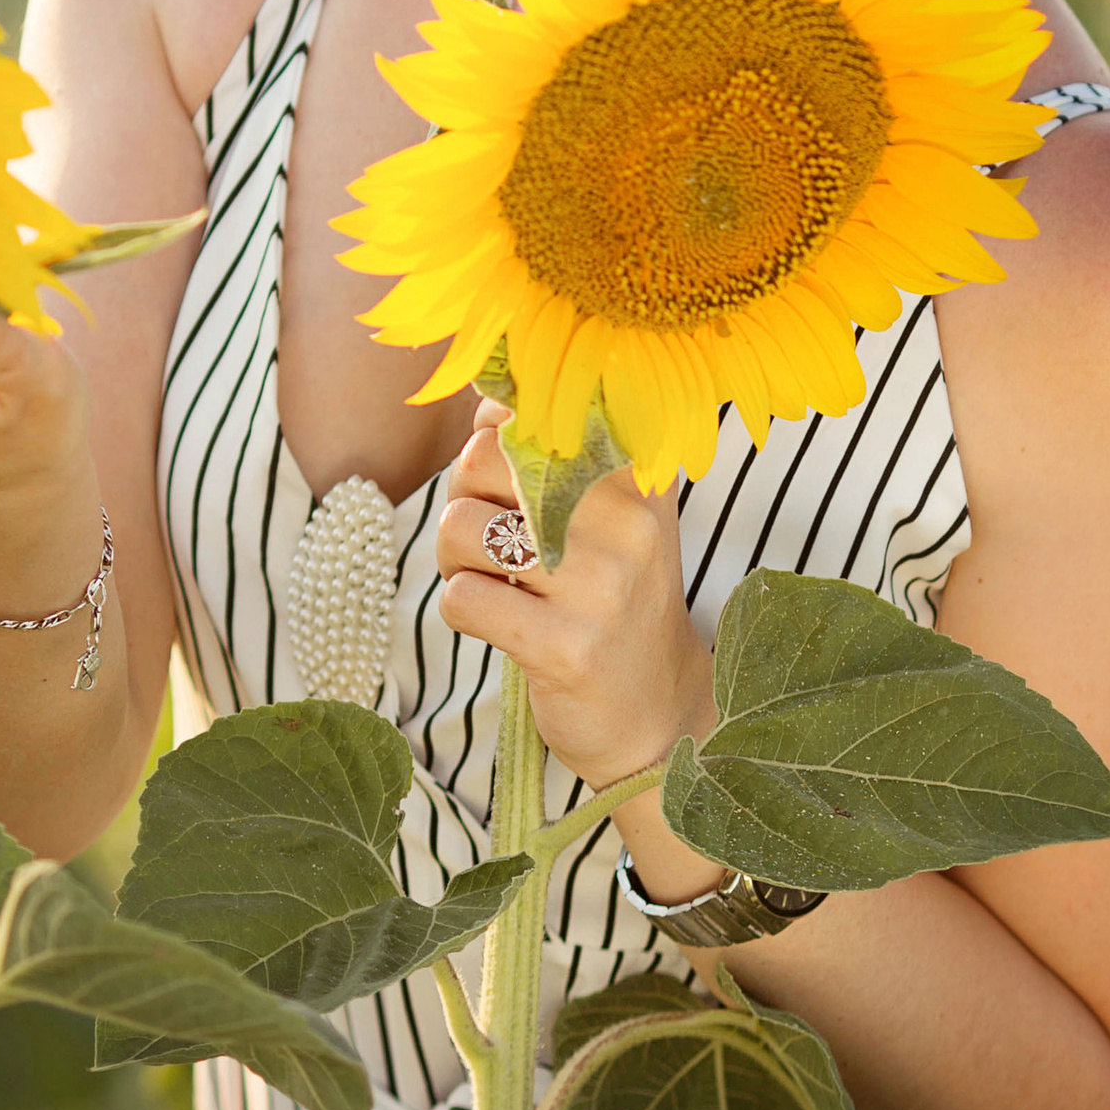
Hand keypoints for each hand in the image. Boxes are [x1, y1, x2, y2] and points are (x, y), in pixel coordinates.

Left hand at [435, 398, 718, 797]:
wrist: (655, 713)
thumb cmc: (611, 598)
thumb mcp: (608, 513)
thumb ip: (553, 449)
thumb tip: (487, 397)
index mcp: (635, 476)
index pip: (530, 413)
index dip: (490, 442)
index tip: (508, 486)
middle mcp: (626, 523)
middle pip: (482, 461)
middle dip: (463, 499)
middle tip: (491, 542)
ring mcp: (598, 589)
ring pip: (461, 529)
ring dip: (455, 561)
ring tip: (495, 583)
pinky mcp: (565, 649)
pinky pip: (460, 599)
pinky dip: (460, 609)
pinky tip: (500, 624)